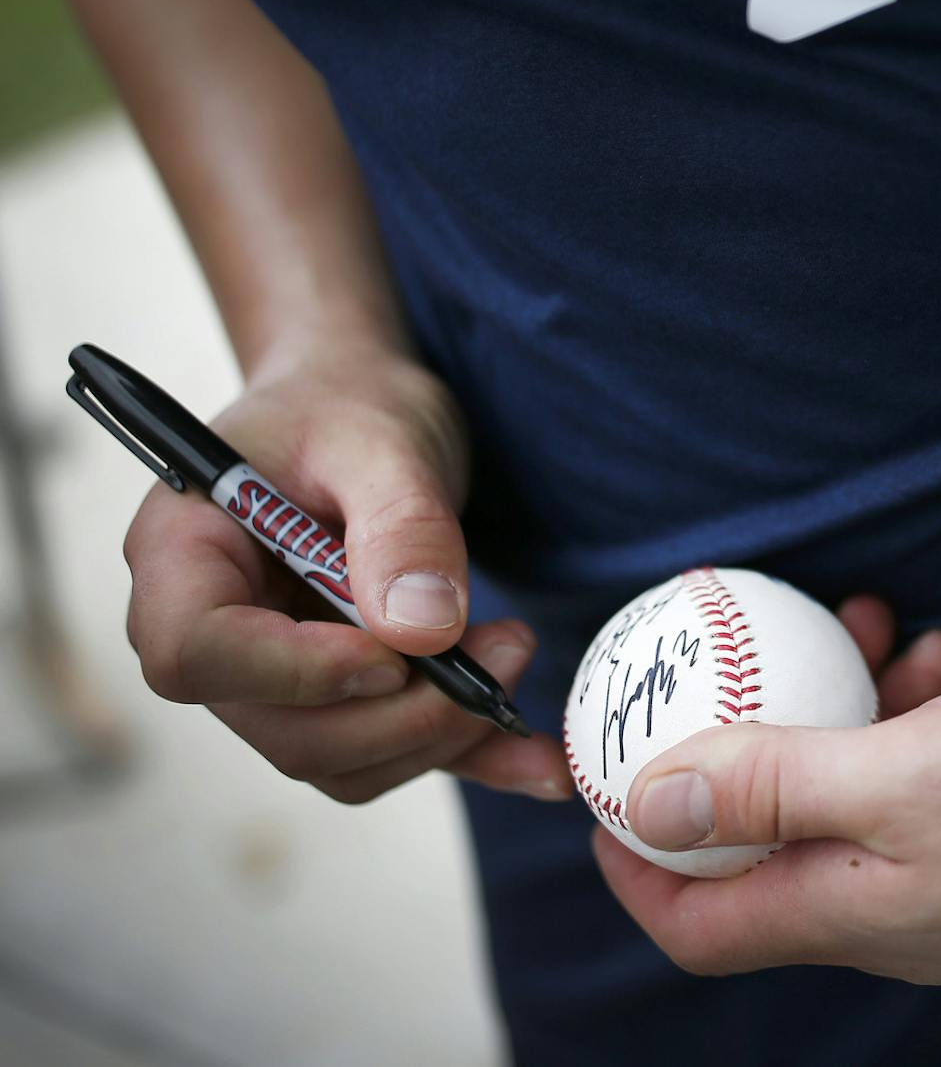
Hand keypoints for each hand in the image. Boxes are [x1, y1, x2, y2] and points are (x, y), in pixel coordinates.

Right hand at [121, 339, 570, 802]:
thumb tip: (423, 630)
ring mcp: (268, 677)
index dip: (295, 672)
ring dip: (439, 732)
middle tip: (506, 650)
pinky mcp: (334, 696)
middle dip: (403, 714)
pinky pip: (389, 754)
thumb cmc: (348, 405)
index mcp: (180, 554)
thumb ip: (401, 525)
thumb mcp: (383, 440)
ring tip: (515, 651)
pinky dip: (465, 758)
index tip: (394, 653)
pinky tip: (536, 759)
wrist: (359, 408)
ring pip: (339, 759)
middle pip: (282, 730)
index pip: (196, 653)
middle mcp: (211, 632)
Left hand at [593, 648, 940, 984]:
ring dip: (840, 716)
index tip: (609, 776)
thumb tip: (644, 801)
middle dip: (746, 749)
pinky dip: (915, 721)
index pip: (693, 923)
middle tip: (748, 663)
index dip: (632, 858)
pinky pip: (924, 785)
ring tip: (876, 633)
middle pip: (769, 847)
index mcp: (842, 913)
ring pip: (853, 801)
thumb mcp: (899, 776)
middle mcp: (887, 916)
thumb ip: (771, 786)